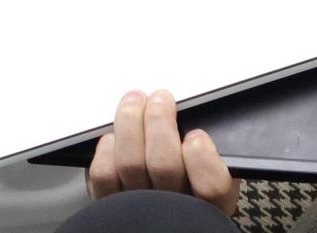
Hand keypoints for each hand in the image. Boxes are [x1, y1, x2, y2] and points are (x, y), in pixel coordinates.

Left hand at [87, 89, 238, 215]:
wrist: (152, 218)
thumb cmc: (185, 189)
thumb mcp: (211, 177)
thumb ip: (210, 158)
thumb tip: (198, 124)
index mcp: (209, 206)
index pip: (211, 186)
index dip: (202, 157)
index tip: (197, 135)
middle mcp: (173, 210)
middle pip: (164, 165)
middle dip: (159, 121)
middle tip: (161, 98)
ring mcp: (138, 207)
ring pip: (130, 162)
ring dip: (130, 122)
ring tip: (135, 100)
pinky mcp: (109, 201)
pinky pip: (104, 173)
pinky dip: (108, 147)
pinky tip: (116, 134)